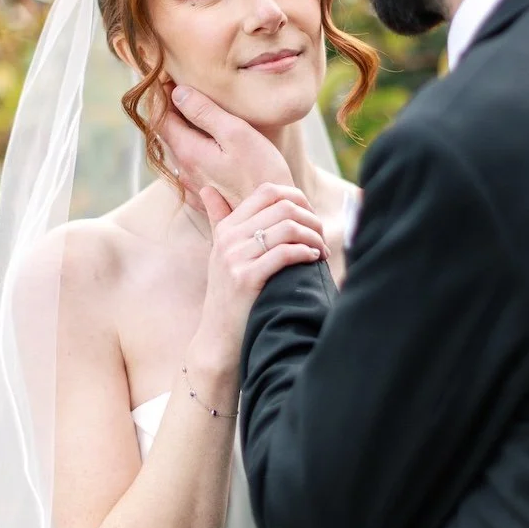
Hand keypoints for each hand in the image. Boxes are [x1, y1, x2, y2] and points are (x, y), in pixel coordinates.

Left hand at [161, 85, 292, 208]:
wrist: (272, 219)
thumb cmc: (260, 172)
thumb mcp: (236, 133)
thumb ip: (204, 112)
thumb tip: (177, 92)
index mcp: (187, 151)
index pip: (160, 117)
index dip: (162, 95)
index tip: (171, 78)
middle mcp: (184, 170)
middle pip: (167, 134)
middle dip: (171, 111)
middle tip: (182, 88)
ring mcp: (193, 185)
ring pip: (178, 151)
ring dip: (182, 130)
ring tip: (196, 112)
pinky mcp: (205, 196)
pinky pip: (190, 168)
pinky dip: (192, 150)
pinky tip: (208, 145)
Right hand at [189, 183, 329, 367]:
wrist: (218, 338)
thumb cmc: (228, 295)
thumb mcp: (220, 253)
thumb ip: (219, 219)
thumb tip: (207, 188)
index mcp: (227, 227)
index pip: (267, 192)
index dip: (296, 198)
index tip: (310, 217)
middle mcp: (229, 238)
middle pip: (283, 207)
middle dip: (311, 220)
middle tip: (321, 237)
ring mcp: (235, 258)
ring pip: (287, 228)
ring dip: (314, 237)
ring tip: (321, 251)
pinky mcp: (245, 279)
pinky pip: (284, 253)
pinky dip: (306, 253)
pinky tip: (313, 260)